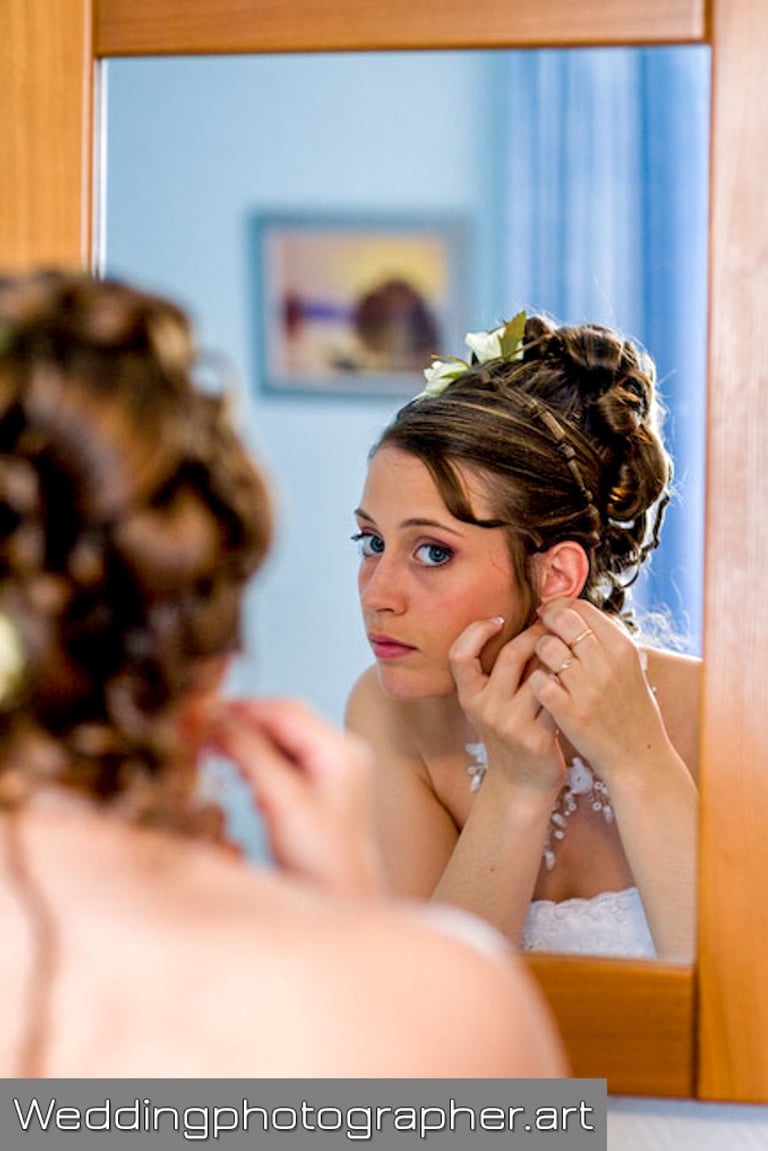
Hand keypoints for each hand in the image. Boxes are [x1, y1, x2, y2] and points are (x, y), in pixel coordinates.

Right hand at [206, 698, 382, 896]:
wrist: (338, 900)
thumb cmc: (319, 860)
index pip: (287, 710)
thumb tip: (217, 721)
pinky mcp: (316, 789)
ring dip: (245, 740)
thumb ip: (252, 756)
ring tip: (210, 748)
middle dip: (242, 722)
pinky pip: (280, 760)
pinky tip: (234, 770)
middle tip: (200, 728)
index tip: (204, 712)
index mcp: (341, 751)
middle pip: (284, 720)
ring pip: (279, 738)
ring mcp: (330, 771)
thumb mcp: (283, 802)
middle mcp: (340, 754)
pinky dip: (254, 759)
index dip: (244, 708)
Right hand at [449, 617, 565, 798]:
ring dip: (557, 656)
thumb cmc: (511, 732)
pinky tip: (576, 674)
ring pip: (540, 674)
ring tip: (567, 647)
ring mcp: (511, 724)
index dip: (476, 632)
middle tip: (551, 627)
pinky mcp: (537, 737)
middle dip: (536, 635)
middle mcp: (485, 709)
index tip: (498, 621)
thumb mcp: (492, 704)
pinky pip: (557, 697)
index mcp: (469, 697)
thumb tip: (525, 621)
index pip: (460, 655)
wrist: (522, 782)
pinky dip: (568, 681)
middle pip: (511, 655)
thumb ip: (500, 671)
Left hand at [529, 598, 668, 779]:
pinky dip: (535, 680)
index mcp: (623, 648)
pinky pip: (539, 680)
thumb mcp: (629, 668)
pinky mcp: (570, 712)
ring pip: (546, 647)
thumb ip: (604, 641)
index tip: (551, 614)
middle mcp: (606, 663)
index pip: (582, 608)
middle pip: (562, 620)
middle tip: (539, 631)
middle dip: (545, 621)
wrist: (638, 758)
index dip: (560, 606)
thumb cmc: (631, 711)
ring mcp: (588, 688)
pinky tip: (541, 687)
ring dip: (537, 651)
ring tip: (541, 662)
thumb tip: (572, 612)